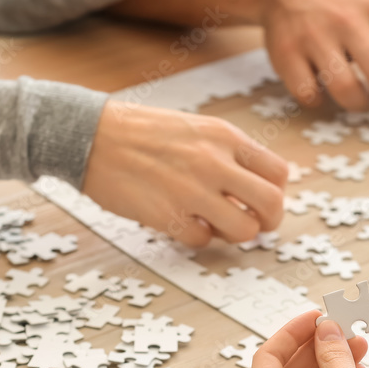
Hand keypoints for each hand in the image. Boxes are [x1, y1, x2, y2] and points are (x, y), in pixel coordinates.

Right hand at [83, 101, 286, 246]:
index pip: (279, 173)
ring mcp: (192, 190)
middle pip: (272, 204)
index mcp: (225, 137)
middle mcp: (214, 162)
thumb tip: (256, 186)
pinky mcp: (168, 215)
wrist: (90, 135)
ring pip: (244, 229)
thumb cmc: (140, 132)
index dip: (275, 191)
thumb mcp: (195, 128)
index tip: (258, 198)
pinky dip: (196, 236)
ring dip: (234, 233)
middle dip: (267, 221)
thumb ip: (228, 153)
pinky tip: (181, 220)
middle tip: (252, 222)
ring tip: (214, 223)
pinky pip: (202, 239)